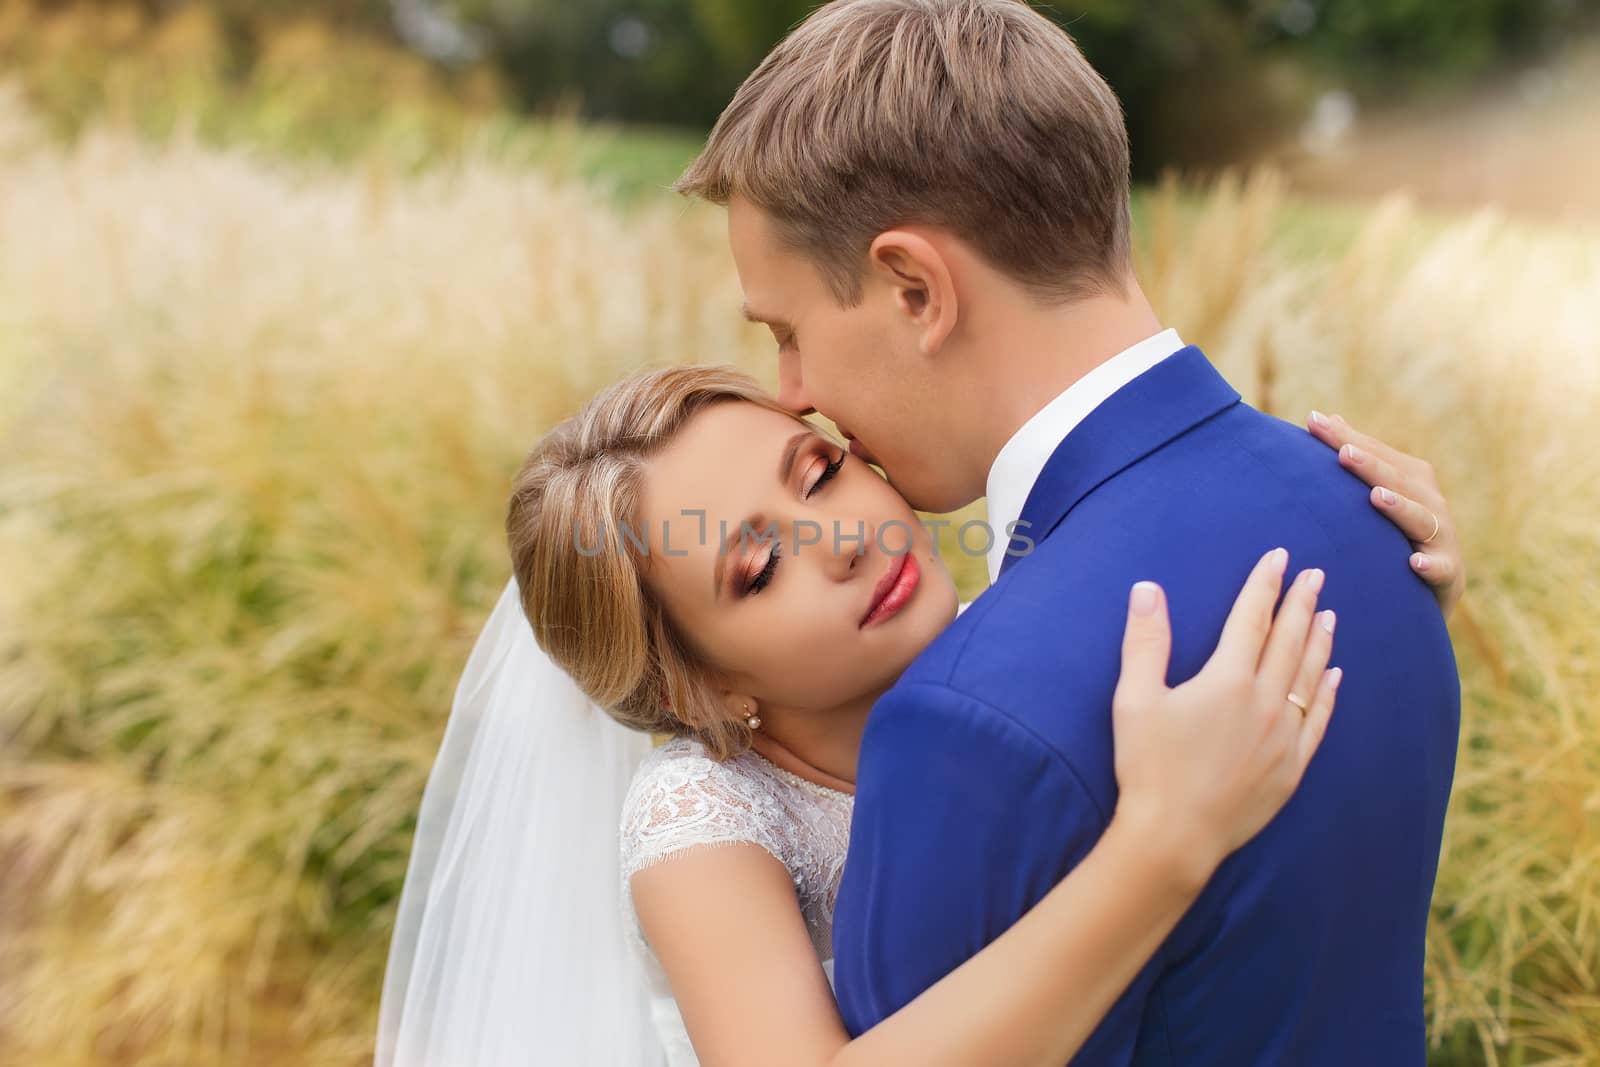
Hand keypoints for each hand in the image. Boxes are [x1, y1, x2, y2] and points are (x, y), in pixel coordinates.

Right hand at [1111, 549, 1339, 890]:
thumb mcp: (1134, 700)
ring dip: (1319, 641)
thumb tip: (1147, 588)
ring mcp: (1284, 737)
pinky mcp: (1291, 768)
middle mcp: (1264, 702)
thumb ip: (1145, 642)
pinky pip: (1320, 721)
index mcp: (1226, 681)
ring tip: (1328, 613)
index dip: (1264, 585)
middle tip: (1315, 574)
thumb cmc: (1147, 767)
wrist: (1174, 837)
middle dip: (1301, 603)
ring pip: (1310, 676)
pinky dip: (1330, 693)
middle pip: (1288, 641)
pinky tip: (1336, 675)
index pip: (1250, 619)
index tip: (1278, 556)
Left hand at [1307, 411, 1464, 617]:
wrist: (1432, 591)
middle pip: (1398, 480)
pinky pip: (1440, 569)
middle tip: (1344, 452)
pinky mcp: (1448, 573)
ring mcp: (1441, 538)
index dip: (1346, 438)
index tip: (1312, 421)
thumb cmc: (1394, 536)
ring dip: (1401, 507)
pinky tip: (1415, 563)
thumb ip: (1356, 461)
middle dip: (1371, 465)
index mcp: (1411, 481)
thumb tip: (1326, 418)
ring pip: (1421, 519)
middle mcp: (1429, 503)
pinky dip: (1430, 564)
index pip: (1376, 454)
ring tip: (1377, 496)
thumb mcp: (1376, 498)